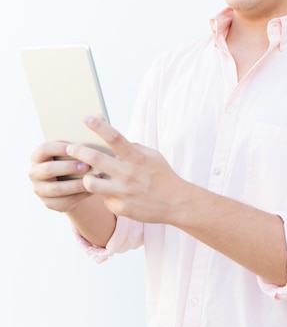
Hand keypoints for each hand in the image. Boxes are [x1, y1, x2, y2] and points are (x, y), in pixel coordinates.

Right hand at [29, 141, 92, 212]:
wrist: (70, 181)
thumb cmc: (71, 160)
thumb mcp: (69, 153)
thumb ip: (74, 150)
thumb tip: (87, 148)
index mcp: (37, 156)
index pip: (44, 149)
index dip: (59, 148)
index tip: (75, 148)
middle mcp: (34, 173)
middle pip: (48, 169)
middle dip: (69, 167)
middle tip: (86, 166)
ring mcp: (39, 190)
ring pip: (56, 189)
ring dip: (76, 184)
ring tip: (92, 179)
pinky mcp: (49, 203)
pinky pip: (64, 201)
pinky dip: (79, 196)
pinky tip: (92, 190)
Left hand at [66, 116, 185, 223]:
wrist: (176, 203)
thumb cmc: (162, 176)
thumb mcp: (152, 156)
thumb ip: (133, 148)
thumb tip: (114, 140)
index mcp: (136, 158)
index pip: (114, 137)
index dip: (99, 126)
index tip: (86, 118)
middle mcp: (128, 174)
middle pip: (95, 159)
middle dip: (78, 151)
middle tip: (70, 148)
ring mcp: (123, 192)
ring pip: (90, 183)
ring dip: (86, 178)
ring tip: (88, 176)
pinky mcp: (121, 208)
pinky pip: (104, 199)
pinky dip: (107, 196)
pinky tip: (115, 196)